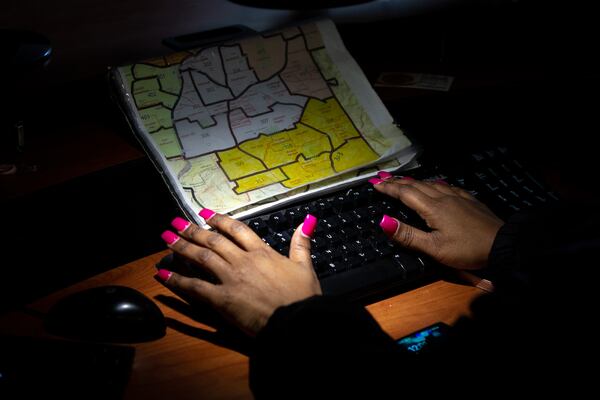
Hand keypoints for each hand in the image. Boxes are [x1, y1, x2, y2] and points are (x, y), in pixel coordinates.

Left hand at [156, 211, 320, 335]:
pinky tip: (163, 274)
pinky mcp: (223, 299)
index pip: (237, 230)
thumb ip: (301, 243)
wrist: (296, 321)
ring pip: (202, 258)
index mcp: (262, 253)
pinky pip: (196, 288)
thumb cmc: (302, 296)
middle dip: (193, 230)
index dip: (219, 220)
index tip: (204, 213)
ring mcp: (231, 279)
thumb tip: (307, 221)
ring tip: (167, 238)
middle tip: (176, 222)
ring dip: (183, 247)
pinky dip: (178, 280)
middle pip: (214, 241)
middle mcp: (243, 261)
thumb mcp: (305, 266)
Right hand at [373, 176, 503, 268]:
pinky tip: (436, 184)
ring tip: (403, 180)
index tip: (374, 184)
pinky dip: (434, 183)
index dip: (388, 188)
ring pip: (431, 183)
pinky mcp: (469, 200)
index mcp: (432, 208)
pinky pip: (447, 186)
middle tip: (382, 178)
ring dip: (414, 181)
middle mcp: (443, 197)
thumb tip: (383, 220)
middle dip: (397, 181)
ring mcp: (458, 197)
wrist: (503, 245)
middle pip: (416, 185)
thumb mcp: (434, 248)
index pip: (405, 193)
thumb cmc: (466, 250)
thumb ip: (408, 235)